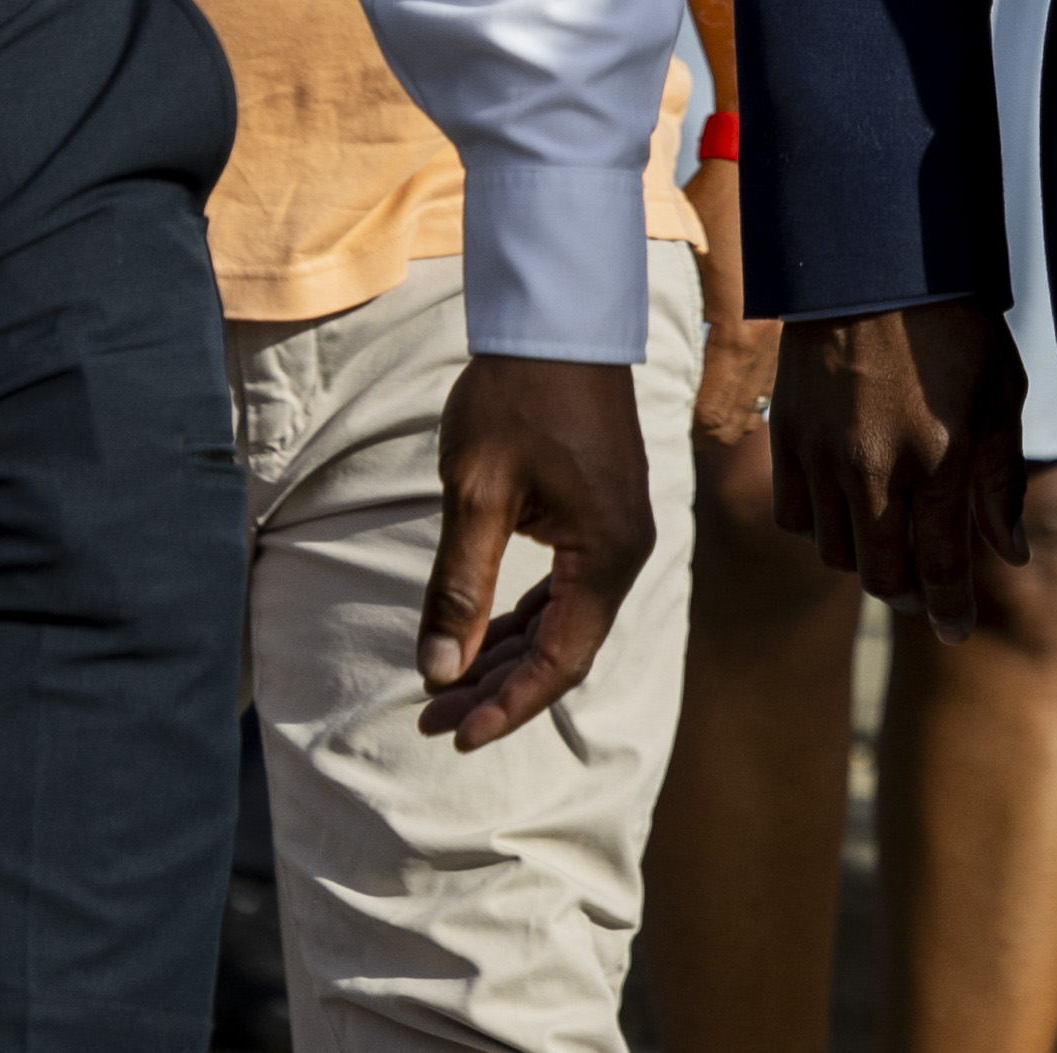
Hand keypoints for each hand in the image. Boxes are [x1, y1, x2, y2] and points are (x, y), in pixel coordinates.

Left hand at [419, 352, 657, 751]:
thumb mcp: (476, 492)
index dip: (508, 706)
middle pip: (563, 649)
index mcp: (607, 554)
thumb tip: (438, 669)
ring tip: (444, 686)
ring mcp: (615, 536)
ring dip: (506, 656)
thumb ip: (459, 586)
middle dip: (497, 687)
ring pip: (563, 622)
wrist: (555, 322)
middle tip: (432, 716)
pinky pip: (565, 589)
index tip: (455, 734)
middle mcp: (624, 554)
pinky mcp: (600, 518)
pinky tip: (480, 636)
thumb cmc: (517, 396)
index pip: (560, 659)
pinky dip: (522, 618)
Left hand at [683, 156, 777, 452]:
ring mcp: (785, 335)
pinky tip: (726, 389)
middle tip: (672, 423)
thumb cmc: (718, 203)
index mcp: (738, 333)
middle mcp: (768, 343)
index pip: (710, 412)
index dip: (684, 427)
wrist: (776, 166)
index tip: (660, 424)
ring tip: (695, 413)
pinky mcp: (792, 324)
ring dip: (729, 413)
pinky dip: (748, 393)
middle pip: (738, 420)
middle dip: (707, 429)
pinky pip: (770, 380)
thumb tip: (620, 347)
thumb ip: (659, 304)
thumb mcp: (679, 252)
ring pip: (758, 404)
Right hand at [771, 300, 1030, 634]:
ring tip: (889, 540)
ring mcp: (822, 455)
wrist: (873, 261)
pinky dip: (820, 526)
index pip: (942, 568)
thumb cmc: (952, 324)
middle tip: (926, 589)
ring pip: (835, 552)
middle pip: (882, 576)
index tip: (957, 629)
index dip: (952, 609)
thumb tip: (1008, 553)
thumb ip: (999, 482)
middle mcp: (875, 467)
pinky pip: (794, 515)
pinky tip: (846, 506)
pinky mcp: (787, 435)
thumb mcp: (999, 395)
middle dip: (910, 594)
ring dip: (866, 559)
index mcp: (939, 459)